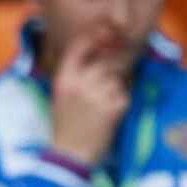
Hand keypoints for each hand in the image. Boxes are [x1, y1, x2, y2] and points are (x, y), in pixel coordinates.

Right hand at [49, 31, 131, 165]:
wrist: (72, 153)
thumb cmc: (66, 123)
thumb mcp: (62, 93)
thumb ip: (76, 71)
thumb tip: (101, 48)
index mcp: (64, 78)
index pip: (81, 45)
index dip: (95, 36)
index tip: (106, 34)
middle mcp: (80, 82)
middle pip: (105, 61)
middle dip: (110, 69)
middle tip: (104, 85)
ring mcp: (97, 94)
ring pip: (116, 77)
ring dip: (115, 87)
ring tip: (101, 105)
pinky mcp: (114, 106)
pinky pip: (124, 92)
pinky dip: (120, 101)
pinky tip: (108, 113)